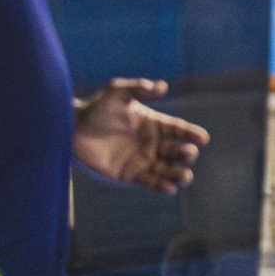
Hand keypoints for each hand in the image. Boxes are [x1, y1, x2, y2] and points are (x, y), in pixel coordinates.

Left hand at [73, 80, 208, 192]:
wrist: (71, 130)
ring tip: (185, 177)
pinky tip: (170, 188)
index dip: (191, 133)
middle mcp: (151, 143)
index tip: (203, 138)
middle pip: (176, 150)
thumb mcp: (117, 92)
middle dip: (186, 153)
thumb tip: (162, 86)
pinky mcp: (129, 174)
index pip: (178, 129)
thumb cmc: (95, 108)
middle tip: (188, 154)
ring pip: (167, 169)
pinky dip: (160, 185)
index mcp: (153, 123)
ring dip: (178, 173)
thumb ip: (139, 88)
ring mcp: (142, 159)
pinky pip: (149, 181)